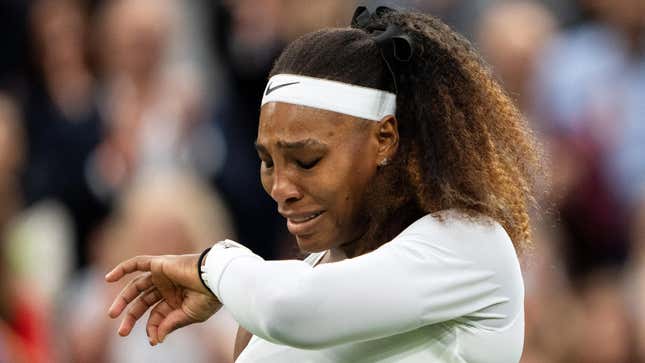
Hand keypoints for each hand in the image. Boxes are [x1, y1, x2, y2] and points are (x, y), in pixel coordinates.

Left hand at [105, 254, 221, 344]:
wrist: (215, 279)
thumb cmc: (209, 297)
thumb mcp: (189, 316)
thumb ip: (170, 324)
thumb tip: (155, 339)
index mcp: (177, 299)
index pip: (157, 314)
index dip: (151, 327)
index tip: (152, 339)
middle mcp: (168, 286)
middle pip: (143, 302)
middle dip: (131, 317)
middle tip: (122, 332)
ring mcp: (163, 275)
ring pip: (137, 286)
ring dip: (123, 300)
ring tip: (112, 315)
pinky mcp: (160, 264)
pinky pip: (137, 263)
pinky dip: (123, 268)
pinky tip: (108, 279)